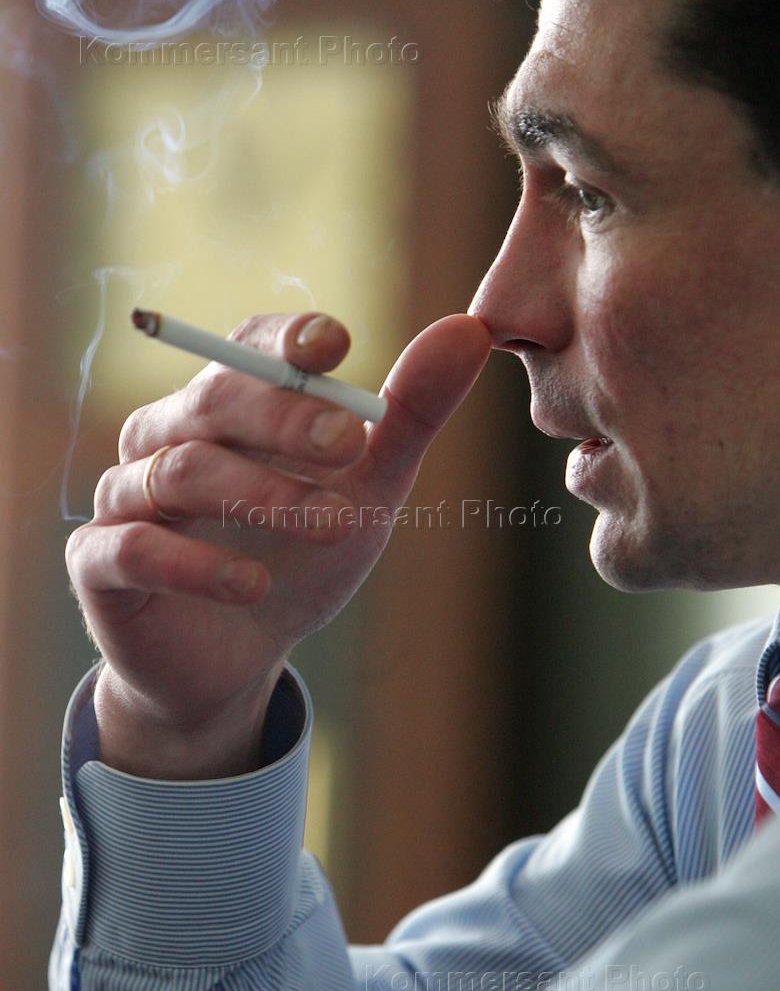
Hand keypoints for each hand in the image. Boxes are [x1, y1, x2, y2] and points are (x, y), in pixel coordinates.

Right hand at [66, 311, 490, 776]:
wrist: (236, 660)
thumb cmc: (299, 558)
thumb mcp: (368, 489)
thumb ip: (408, 416)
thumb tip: (469, 330)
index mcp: (226, 406)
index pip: (244, 347)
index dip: (284, 341)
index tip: (335, 345)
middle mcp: (166, 436)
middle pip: (211, 401)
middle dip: (283, 415)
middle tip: (351, 441)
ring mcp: (125, 498)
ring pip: (179, 471)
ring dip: (261, 494)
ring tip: (333, 524)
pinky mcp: (100, 565)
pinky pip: (133, 549)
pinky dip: (196, 564)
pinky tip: (254, 584)